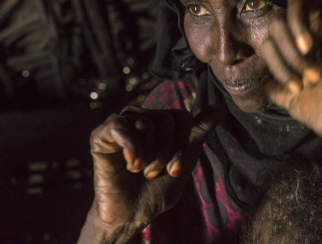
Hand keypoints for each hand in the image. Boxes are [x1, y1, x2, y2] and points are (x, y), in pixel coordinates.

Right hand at [88, 104, 225, 232]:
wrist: (131, 214)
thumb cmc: (157, 188)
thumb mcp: (184, 161)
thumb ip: (199, 133)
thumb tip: (220, 108)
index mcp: (162, 122)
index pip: (182, 116)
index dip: (182, 145)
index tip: (174, 171)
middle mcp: (142, 117)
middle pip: (167, 119)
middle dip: (167, 152)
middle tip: (154, 173)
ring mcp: (121, 123)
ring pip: (147, 122)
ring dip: (149, 155)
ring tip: (141, 171)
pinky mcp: (101, 134)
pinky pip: (121, 126)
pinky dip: (131, 149)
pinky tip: (130, 166)